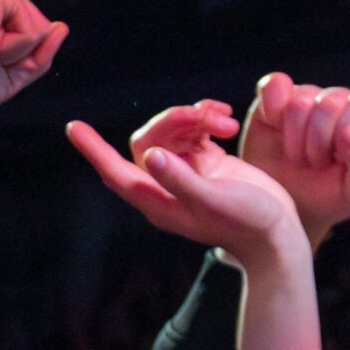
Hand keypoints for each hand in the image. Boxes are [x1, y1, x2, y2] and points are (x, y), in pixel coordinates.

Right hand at [0, 0, 68, 120]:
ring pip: (39, 29)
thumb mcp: (8, 75)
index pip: (32, 33)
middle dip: (16, 56)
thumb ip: (40, 54)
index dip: (13, 59)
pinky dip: (12, 47)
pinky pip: (32, 29)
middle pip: (39, 29)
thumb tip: (62, 28)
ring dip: (12, 52)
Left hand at [67, 108, 299, 259]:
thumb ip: (180, 180)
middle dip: (173, 121)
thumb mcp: (212, 201)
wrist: (276, 233)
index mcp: (159, 201)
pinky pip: (195, 131)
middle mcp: (166, 186)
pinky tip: (228, 122)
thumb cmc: (246, 223)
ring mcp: (186, 173)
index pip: (115, 172)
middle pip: (150, 140)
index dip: (94, 150)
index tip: (73, 127)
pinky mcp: (208, 162)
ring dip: (195, 117)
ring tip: (225, 121)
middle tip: (204, 115)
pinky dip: (207, 119)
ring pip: (172, 131)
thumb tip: (150, 156)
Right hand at [238, 74, 349, 244]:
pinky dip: (271, 108)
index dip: (346, 135)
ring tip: (296, 155)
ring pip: (300, 101)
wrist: (286, 206)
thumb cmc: (329, 196)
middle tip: (313, 162)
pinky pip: (273, 85)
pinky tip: (274, 130)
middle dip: (317, 143)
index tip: (336, 161)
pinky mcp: (274, 97)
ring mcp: (306, 95)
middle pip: (330, 104)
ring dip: (294, 138)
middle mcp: (339, 100)